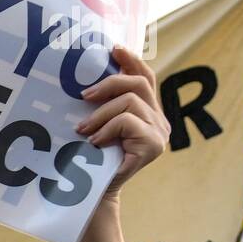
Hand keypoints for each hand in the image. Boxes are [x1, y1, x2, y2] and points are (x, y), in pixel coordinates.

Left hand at [76, 45, 169, 197]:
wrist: (93, 192)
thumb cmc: (91, 157)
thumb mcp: (98, 123)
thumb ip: (103, 104)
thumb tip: (87, 78)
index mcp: (148, 111)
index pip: (145, 78)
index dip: (132, 61)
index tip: (114, 49)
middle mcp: (159, 120)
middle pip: (139, 84)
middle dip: (109, 83)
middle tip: (84, 95)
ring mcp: (160, 133)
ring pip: (130, 102)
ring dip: (100, 114)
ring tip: (83, 130)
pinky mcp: (154, 145)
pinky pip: (128, 121)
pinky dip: (106, 128)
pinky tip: (94, 142)